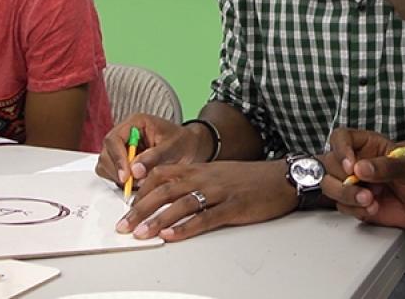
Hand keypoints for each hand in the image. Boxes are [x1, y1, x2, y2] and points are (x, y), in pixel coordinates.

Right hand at [95, 114, 212, 185]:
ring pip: (106, 165)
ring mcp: (121, 149)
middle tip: (133, 183)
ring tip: (140, 181)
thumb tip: (135, 171)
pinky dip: (122, 182)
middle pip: (106, 153)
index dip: (117, 158)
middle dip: (117, 171)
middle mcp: (125, 135)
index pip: (114, 139)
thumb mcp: (172, 147)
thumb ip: (154, 157)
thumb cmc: (182, 142)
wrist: (190, 149)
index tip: (126, 176)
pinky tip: (138, 182)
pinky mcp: (123, 163)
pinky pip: (112, 174)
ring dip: (119, 177)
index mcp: (135, 123)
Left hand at [115, 159, 297, 241]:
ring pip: (180, 205)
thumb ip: (195, 181)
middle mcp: (205, 178)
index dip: (141, 189)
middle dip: (140, 208)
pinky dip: (185, 227)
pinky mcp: (232, 208)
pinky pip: (205, 218)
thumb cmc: (249, 178)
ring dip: (157, 219)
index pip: (162, 175)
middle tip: (124, 224)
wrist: (281, 177)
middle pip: (164, 191)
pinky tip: (171, 234)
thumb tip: (170, 194)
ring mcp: (218, 192)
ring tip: (141, 233)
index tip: (125, 204)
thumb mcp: (218, 173)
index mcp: (199, 169)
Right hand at [323, 128, 404, 232]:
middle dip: (344, 179)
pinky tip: (373, 208)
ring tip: (369, 200)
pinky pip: (341, 206)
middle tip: (364, 188)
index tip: (351, 166)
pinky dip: (355, 210)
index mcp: (368, 145)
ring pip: (330, 186)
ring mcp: (355, 183)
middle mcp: (357, 162)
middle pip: (329, 164)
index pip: (341, 138)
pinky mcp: (355, 203)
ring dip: (346, 195)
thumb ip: (387, 166)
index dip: (341, 150)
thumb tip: (361, 168)